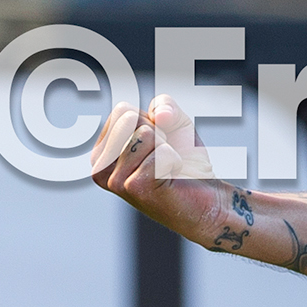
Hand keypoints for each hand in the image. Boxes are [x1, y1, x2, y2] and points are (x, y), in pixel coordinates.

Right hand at [90, 94, 229, 242]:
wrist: (206, 200)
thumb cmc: (186, 162)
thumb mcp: (174, 123)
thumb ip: (163, 105)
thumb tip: (160, 116)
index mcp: (102, 152)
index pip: (121, 111)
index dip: (150, 121)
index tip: (156, 144)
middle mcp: (100, 167)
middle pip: (128, 118)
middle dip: (157, 132)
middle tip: (164, 157)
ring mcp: (115, 181)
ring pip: (145, 134)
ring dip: (166, 147)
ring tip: (166, 168)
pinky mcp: (134, 188)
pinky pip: (161, 152)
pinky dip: (174, 160)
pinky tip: (171, 179)